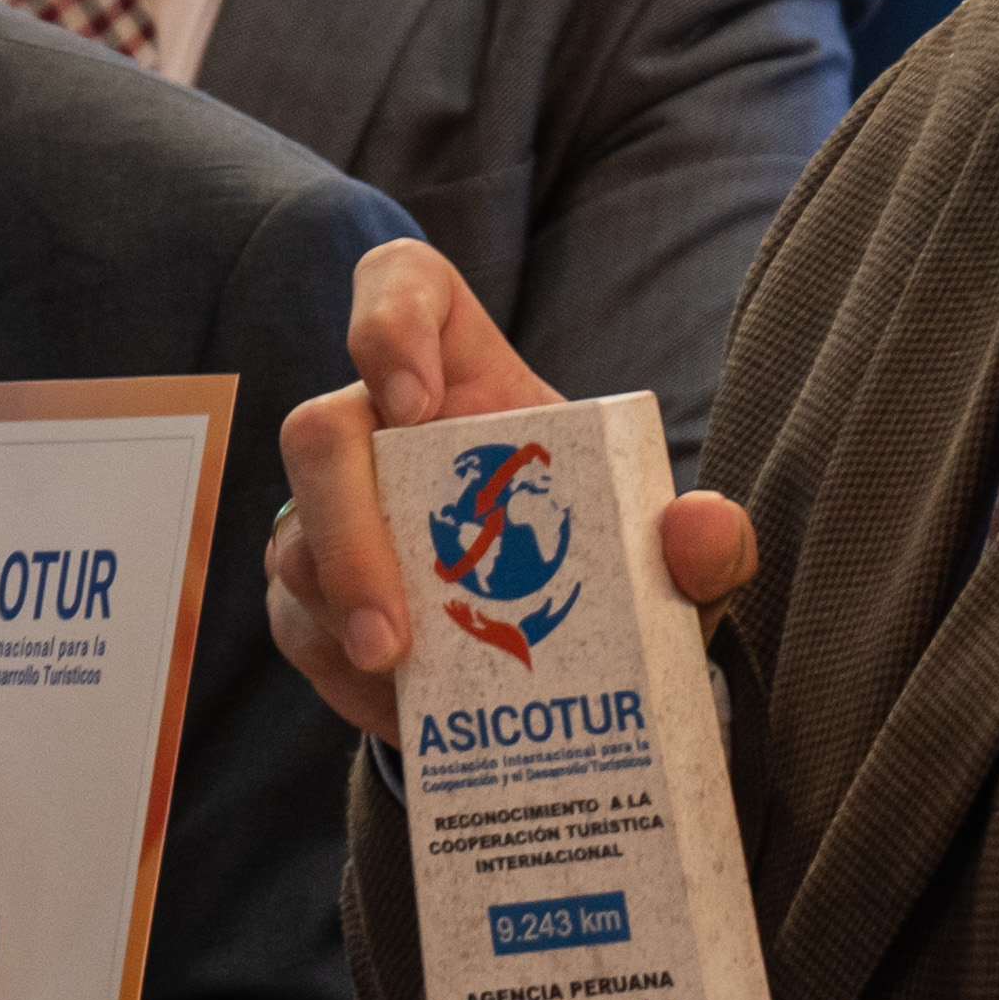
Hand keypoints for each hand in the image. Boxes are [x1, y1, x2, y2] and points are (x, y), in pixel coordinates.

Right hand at [268, 244, 752, 743]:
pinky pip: (298, 627)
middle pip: (319, 434)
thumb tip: (701, 528)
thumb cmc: (610, 571)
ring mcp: (331, 512)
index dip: (387, 319)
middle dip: (345, 530)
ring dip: (344, 619)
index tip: (411, 400)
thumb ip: (705, 542)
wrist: (569, 664)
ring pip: (293, 542)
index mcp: (466, 376)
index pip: (402, 285)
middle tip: (392, 632)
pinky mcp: (310, 594)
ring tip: (406, 684)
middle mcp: (381, 431)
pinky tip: (405, 714)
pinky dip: (347, 679)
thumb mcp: (672, 564)